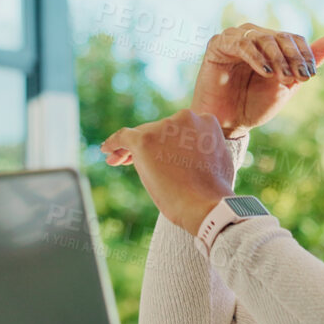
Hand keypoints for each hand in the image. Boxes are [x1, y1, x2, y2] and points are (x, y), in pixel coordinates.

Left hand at [101, 110, 238, 231]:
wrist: (206, 205)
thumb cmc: (214, 192)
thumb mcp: (217, 161)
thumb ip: (203, 149)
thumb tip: (190, 154)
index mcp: (205, 120)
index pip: (180, 128)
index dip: (166, 140)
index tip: (158, 154)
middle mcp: (185, 118)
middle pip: (159, 130)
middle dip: (149, 145)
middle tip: (130, 161)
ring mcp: (164, 127)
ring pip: (143, 136)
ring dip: (132, 150)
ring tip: (119, 162)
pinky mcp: (145, 140)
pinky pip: (123, 137)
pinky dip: (113, 144)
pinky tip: (106, 150)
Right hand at [190, 24, 323, 136]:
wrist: (228, 123)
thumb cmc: (255, 104)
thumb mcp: (288, 83)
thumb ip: (307, 61)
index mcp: (270, 44)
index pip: (294, 38)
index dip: (304, 55)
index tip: (308, 77)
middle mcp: (253, 36)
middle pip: (280, 36)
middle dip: (292, 58)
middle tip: (296, 79)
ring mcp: (235, 39)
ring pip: (264, 37)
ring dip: (277, 58)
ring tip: (281, 78)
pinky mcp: (218, 45)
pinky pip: (242, 44)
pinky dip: (257, 57)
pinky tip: (266, 73)